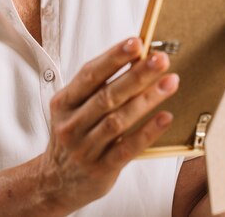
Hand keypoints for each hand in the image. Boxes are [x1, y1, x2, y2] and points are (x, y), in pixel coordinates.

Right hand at [36, 37, 178, 213]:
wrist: (55, 182)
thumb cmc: (73, 134)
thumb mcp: (73, 108)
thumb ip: (97, 87)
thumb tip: (135, 59)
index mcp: (64, 102)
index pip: (90, 74)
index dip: (114, 57)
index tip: (136, 42)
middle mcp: (72, 124)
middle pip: (108, 95)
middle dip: (137, 74)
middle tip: (160, 59)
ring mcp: (85, 148)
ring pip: (119, 120)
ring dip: (147, 99)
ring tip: (170, 82)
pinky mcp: (101, 169)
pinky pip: (128, 148)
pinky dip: (147, 132)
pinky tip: (164, 117)